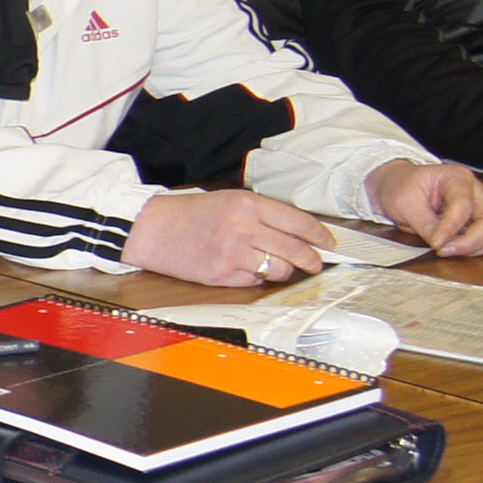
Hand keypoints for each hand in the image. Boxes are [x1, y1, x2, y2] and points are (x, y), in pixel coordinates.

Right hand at [119, 188, 339, 288]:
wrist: (153, 229)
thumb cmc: (191, 213)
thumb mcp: (230, 201)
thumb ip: (262, 214)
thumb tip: (296, 233)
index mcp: (248, 204)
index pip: (298, 222)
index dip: (319, 235)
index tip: (329, 242)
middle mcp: (243, 228)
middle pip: (295, 249)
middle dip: (312, 260)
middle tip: (316, 263)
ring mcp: (232, 254)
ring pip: (279, 269)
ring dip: (285, 272)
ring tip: (282, 269)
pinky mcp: (221, 275)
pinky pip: (255, 281)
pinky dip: (258, 278)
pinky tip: (250, 270)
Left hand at [367, 159, 482, 256]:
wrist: (397, 185)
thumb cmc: (400, 187)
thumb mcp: (404, 204)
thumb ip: (425, 224)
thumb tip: (441, 244)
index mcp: (456, 177)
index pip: (464, 205)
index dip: (451, 228)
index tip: (436, 244)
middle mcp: (475, 189)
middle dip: (471, 241)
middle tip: (445, 251)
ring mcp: (479, 204)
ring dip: (476, 246)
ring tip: (448, 250)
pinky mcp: (477, 219)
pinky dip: (476, 248)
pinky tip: (454, 248)